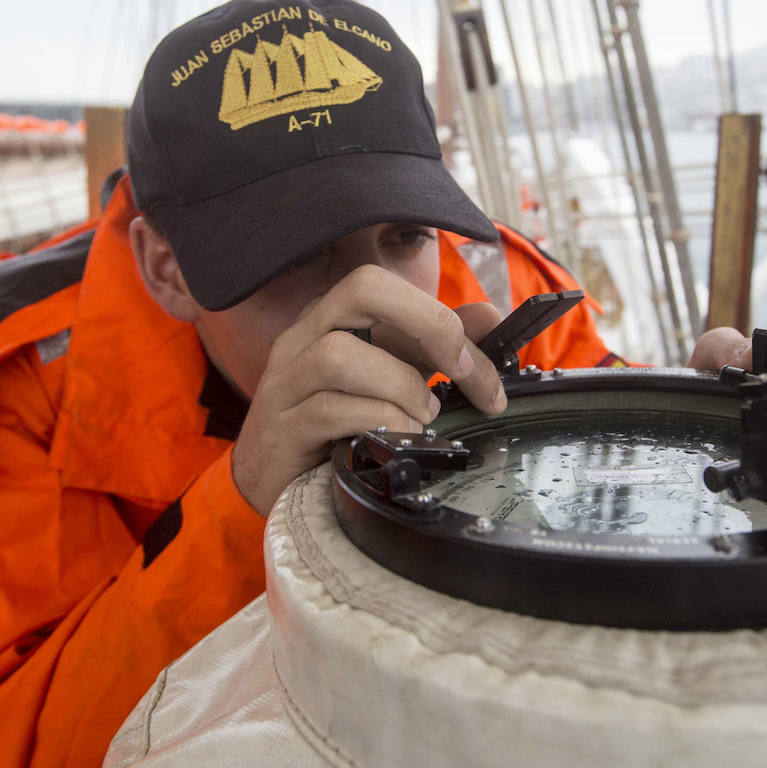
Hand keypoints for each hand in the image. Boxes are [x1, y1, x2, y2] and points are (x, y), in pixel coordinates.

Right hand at [232, 266, 506, 514]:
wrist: (275, 481)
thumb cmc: (335, 423)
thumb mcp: (392, 376)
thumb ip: (438, 346)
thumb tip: (491, 318)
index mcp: (332, 317)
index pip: (386, 286)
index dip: (440, 316)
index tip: (474, 363)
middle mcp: (303, 337)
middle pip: (362, 288)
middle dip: (427, 324)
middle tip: (458, 370)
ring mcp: (286, 381)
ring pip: (340, 353)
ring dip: (400, 385)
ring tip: (423, 416)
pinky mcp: (280, 428)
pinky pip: (329, 409)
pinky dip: (378, 421)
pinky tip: (400, 439)